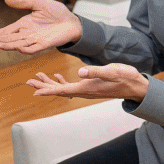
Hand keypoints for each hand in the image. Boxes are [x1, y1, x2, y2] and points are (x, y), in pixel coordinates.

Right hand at [0, 0, 82, 53]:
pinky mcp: (45, 44)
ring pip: (19, 44)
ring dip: (9, 45)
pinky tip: (18, 49)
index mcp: (25, 24)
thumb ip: (23, 3)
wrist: (72, 21)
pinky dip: (26, 49)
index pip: (8, 30)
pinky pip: (34, 48)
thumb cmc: (57, 12)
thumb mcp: (39, 3)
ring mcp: (36, 40)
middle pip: (11, 38)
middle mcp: (28, 33)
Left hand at [27, 63, 148, 100]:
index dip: (47, 90)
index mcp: (86, 88)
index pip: (62, 90)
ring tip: (37, 78)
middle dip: (43, 86)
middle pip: (59, 90)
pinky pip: (71, 86)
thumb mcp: (111, 72)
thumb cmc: (125, 77)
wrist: (135, 86)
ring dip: (50, 84)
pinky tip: (56, 77)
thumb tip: (80, 72)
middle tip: (28, 82)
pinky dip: (61, 82)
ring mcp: (86, 90)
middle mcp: (84, 91)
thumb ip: (96, 71)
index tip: (34, 91)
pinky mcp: (89, 87)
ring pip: (62, 88)